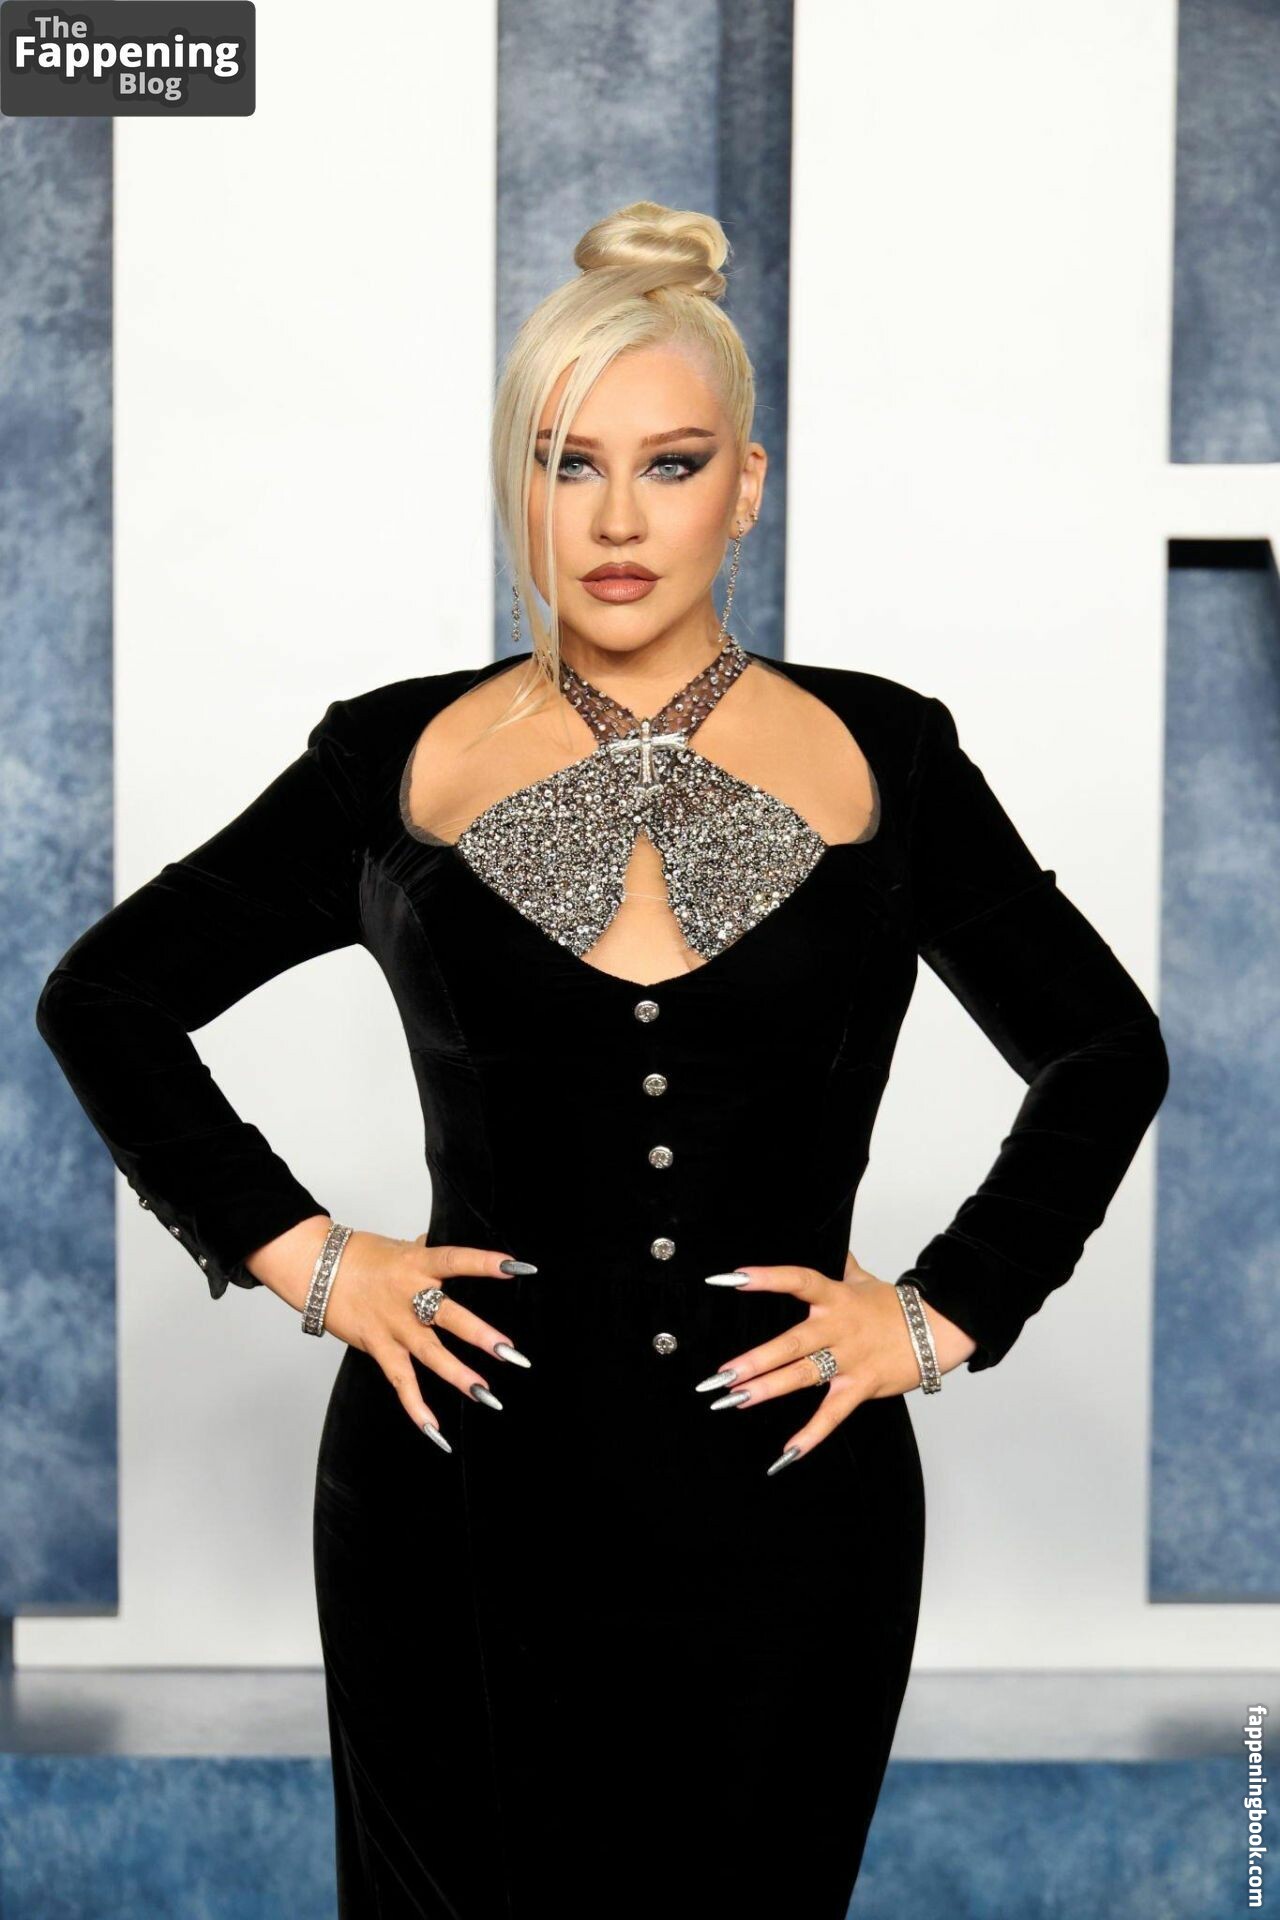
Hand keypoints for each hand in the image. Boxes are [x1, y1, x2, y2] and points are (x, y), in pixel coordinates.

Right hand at [320, 1228, 534, 1443]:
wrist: (315, 1268)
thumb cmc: (359, 1255)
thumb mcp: (398, 1248)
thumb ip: (421, 1250)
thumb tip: (433, 1239)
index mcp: (418, 1264)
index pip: (457, 1260)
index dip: (485, 1263)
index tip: (518, 1268)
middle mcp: (408, 1295)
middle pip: (449, 1316)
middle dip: (482, 1336)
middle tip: (512, 1353)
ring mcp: (393, 1324)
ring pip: (430, 1353)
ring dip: (460, 1375)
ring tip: (488, 1395)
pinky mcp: (377, 1346)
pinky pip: (399, 1381)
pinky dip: (415, 1406)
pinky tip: (434, 1429)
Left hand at [700, 1249, 975, 1470]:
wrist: (938, 1328)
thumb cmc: (895, 1306)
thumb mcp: (864, 1280)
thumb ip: (842, 1266)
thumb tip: (835, 1248)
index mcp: (835, 1298)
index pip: (797, 1281)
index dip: (766, 1278)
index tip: (730, 1278)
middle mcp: (838, 1328)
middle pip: (791, 1343)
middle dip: (754, 1360)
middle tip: (720, 1374)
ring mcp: (849, 1359)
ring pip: (804, 1376)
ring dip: (768, 1389)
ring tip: (735, 1399)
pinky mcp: (862, 1386)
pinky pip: (833, 1414)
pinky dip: (812, 1434)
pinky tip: (787, 1451)